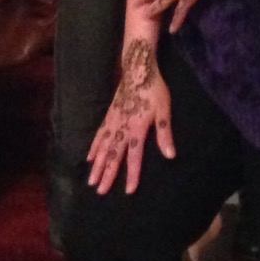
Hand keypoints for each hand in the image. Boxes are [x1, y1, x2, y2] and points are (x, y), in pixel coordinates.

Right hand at [86, 38, 173, 194]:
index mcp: (136, 128)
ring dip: (97, 165)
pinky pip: (98, 135)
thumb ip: (164, 133)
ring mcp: (112, 122)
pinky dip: (93, 147)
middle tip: (100, 191)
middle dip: (107, 174)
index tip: (128, 191)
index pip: (133, 157)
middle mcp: (121, 128)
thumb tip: (170, 155)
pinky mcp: (108, 115)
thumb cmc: (154, 90)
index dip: (131, 174)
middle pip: (112, 155)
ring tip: (91, 180)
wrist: (137, 69)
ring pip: (102, 147)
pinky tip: (89, 157)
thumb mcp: (164, 110)